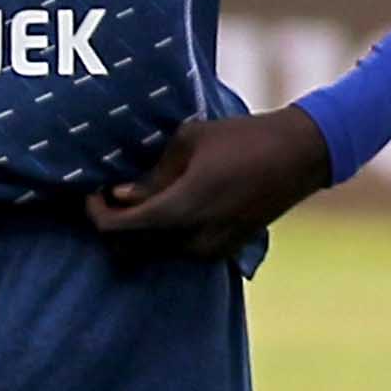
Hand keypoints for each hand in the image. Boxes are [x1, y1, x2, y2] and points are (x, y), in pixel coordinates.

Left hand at [87, 108, 331, 265]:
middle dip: (112, 225)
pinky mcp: (224, 251)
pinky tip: (165, 206)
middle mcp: (193, 240)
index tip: (92, 192)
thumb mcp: (188, 142)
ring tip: (136, 197)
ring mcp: (210, 250)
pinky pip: (178, 251)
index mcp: (181, 210)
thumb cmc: (241, 138)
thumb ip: (152, 176)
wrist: (298, 156)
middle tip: (108, 195)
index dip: (95, 213)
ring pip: (154, 252)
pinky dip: (161, 235)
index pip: (118, 228)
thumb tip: (121, 195)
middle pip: (130, 248)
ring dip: (137, 232)